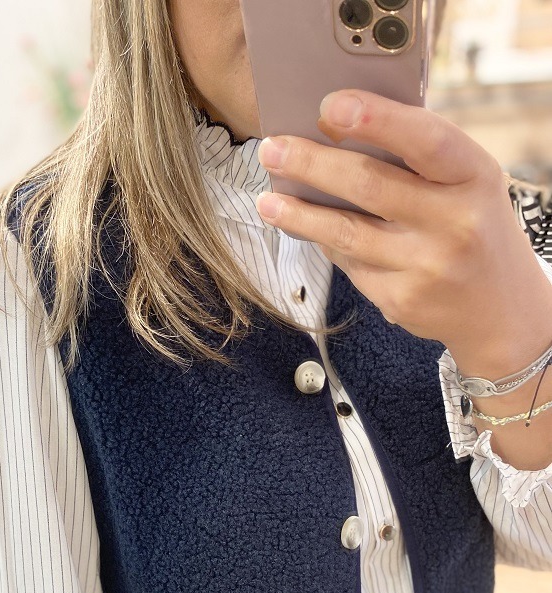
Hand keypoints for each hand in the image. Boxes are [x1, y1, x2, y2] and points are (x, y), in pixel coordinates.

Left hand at [255, 89, 551, 379]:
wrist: (500, 310)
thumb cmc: (472, 228)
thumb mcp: (466, 184)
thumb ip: (418, 159)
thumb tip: (336, 131)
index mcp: (475, 178)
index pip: (426, 140)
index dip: (377, 120)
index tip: (331, 106)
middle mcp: (455, 224)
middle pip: (370, 187)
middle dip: (312, 165)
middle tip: (271, 150)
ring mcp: (426, 267)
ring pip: (347, 233)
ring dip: (299, 214)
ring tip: (268, 200)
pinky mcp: (401, 300)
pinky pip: (350, 264)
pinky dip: (327, 244)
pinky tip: (308, 230)